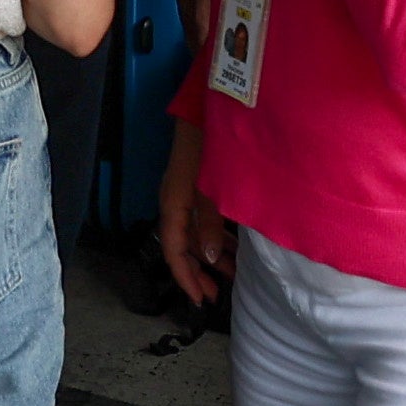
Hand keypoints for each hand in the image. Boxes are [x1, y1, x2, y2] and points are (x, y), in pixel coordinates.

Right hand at [155, 128, 234, 305]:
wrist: (207, 104)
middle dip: (198, 271)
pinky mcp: (198, 182)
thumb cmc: (209, 143)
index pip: (174, 251)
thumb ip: (209, 223)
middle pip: (183, 245)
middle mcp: (175, 200)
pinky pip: (202, 218)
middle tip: (216, 293)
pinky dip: (215, 234)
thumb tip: (210, 257)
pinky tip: (232, 243)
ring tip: (231, 272)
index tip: (201, 300)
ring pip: (194, 232)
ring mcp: (186, 191)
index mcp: (174, 203)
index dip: (187, 278)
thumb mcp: (211, 187)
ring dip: (210, 254)